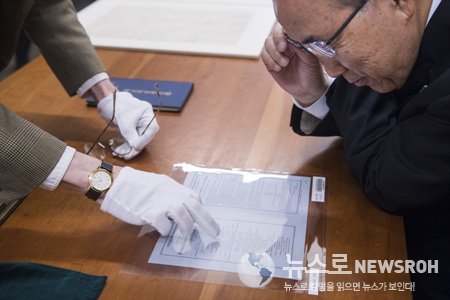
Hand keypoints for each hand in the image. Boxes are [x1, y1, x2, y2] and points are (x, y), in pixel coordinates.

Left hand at [97, 92, 158, 159]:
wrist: (105, 102)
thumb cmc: (115, 105)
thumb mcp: (124, 121)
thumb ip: (131, 135)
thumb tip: (135, 148)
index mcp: (146, 113)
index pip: (151, 129)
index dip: (144, 140)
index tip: (135, 147)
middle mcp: (144, 119)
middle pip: (144, 137)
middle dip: (134, 147)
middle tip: (127, 155)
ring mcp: (138, 125)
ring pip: (136, 140)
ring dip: (128, 149)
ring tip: (119, 154)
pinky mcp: (131, 129)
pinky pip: (130, 140)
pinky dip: (125, 146)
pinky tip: (118, 151)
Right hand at [100, 167, 220, 236]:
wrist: (117, 183)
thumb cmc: (135, 186)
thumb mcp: (158, 184)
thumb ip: (170, 194)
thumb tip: (180, 208)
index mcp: (174, 187)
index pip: (194, 197)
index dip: (199, 209)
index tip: (201, 218)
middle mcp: (171, 194)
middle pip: (195, 207)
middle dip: (207, 222)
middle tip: (215, 233)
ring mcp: (162, 203)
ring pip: (184, 217)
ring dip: (187, 228)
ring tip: (185, 234)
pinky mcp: (151, 213)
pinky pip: (165, 226)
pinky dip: (165, 230)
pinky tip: (161, 229)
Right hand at [261, 23, 328, 105]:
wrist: (309, 89)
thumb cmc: (313, 72)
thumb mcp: (311, 59)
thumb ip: (302, 47)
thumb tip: (293, 37)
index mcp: (296, 38)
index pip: (284, 28)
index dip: (280, 33)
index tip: (284, 44)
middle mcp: (286, 43)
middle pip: (273, 35)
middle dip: (275, 43)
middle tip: (282, 51)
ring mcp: (277, 53)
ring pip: (267, 45)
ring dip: (273, 54)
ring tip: (284, 64)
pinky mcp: (271, 63)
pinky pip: (264, 57)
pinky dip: (270, 61)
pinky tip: (278, 68)